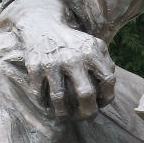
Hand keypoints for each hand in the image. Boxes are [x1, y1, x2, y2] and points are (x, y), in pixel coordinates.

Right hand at [7, 0, 114, 120]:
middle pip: (86, 94)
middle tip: (86, 117)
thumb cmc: (72, 42)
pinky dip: (46, 104)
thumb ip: (106, 64)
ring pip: (59, 99)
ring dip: (64, 114)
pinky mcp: (35, 67)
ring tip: (66, 116)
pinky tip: (50, 106)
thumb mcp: (93, 45)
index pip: (108, 81)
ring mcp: (52, 62)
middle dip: (88, 112)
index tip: (101, 104)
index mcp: (91, 51)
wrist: (42, 25)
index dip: (107, 97)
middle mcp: (73, 57)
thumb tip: (108, 92)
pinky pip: (41, 95)